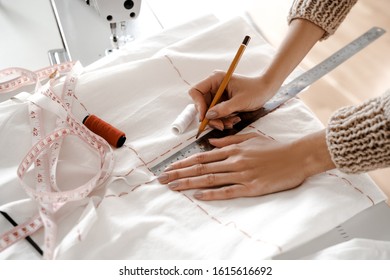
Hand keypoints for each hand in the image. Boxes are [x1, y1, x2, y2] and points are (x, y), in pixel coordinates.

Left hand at [158, 133, 307, 199]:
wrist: (296, 157)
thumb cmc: (273, 148)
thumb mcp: (250, 139)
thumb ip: (229, 140)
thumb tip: (211, 141)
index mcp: (232, 150)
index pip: (202, 157)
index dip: (183, 163)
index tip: (168, 167)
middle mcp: (233, 161)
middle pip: (200, 168)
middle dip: (179, 173)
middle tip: (162, 179)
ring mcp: (242, 175)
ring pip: (210, 179)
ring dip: (189, 183)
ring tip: (172, 187)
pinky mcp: (251, 187)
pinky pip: (228, 191)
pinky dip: (211, 194)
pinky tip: (197, 195)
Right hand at [189, 71, 279, 129]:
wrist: (267, 90)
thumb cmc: (256, 90)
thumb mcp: (240, 101)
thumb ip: (224, 109)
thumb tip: (208, 116)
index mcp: (215, 79)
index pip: (196, 91)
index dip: (198, 104)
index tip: (205, 116)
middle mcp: (214, 86)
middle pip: (201, 104)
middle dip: (210, 117)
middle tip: (220, 126)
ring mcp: (218, 95)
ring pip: (209, 112)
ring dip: (218, 120)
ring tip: (230, 123)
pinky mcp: (222, 102)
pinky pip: (217, 114)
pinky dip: (223, 119)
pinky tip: (233, 120)